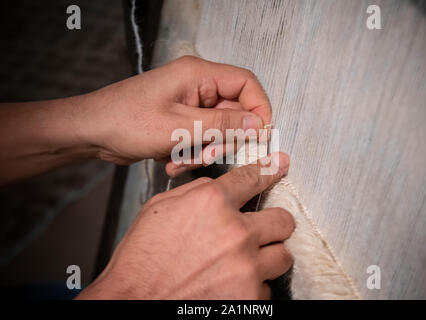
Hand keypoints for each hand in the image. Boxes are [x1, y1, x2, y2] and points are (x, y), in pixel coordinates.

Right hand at [77, 152, 293, 298]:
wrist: (133, 302)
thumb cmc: (141, 259)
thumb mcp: (160, 208)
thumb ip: (196, 191)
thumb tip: (219, 187)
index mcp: (211, 203)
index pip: (253, 178)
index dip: (270, 170)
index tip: (280, 166)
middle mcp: (235, 232)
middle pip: (282, 220)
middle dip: (274, 223)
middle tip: (262, 229)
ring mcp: (245, 267)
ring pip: (282, 256)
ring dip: (267, 256)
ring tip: (245, 261)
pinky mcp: (249, 298)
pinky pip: (267, 288)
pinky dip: (254, 286)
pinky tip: (232, 285)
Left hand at [81, 56, 271, 175]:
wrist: (92, 132)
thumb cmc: (126, 121)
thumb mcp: (180, 127)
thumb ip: (223, 125)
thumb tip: (258, 124)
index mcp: (198, 75)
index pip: (246, 83)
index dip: (259, 109)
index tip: (260, 135)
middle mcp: (196, 86)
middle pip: (233, 112)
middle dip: (223, 140)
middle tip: (207, 155)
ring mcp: (188, 105)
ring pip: (217, 130)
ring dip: (204, 150)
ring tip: (181, 160)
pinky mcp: (181, 121)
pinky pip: (200, 139)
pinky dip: (191, 153)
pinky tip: (171, 161)